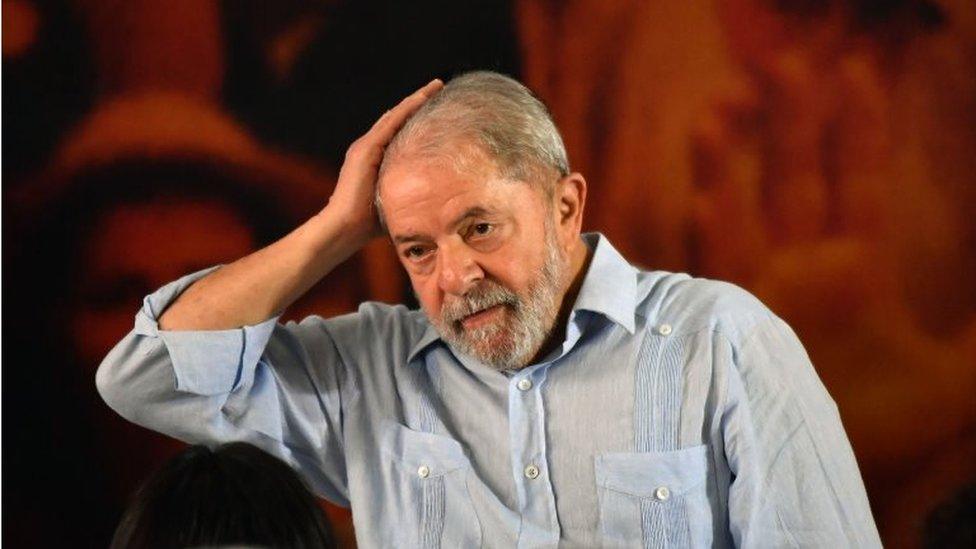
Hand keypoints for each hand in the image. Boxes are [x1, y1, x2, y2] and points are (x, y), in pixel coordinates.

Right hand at [323, 79, 443, 244]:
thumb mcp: (397, 202)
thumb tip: (436, 202)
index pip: (399, 131)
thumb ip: (410, 194)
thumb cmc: (369, 225)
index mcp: (375, 159)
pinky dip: (407, 108)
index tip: (436, 106)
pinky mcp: (365, 149)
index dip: (416, 117)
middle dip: (419, 102)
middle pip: (398, 118)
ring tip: (435, 86)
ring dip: (416, 99)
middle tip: (439, 87)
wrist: (344, 228)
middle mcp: (368, 148)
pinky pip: (390, 122)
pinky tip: (423, 97)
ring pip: (395, 115)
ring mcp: (365, 146)